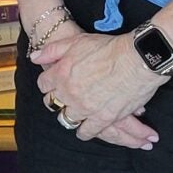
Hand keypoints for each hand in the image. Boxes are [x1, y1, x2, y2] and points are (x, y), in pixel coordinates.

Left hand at [32, 28, 159, 148]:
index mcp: (60, 74)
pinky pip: (87, 131)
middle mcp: (69, 93)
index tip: (54, 85)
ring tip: (76, 112)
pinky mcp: (102, 118)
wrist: (136, 59)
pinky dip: (85, 131)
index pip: (43, 85)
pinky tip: (86, 130)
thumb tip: (35, 58)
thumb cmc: (108, 48)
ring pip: (68, 119)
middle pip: (53, 103)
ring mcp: (85, 107)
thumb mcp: (76, 41)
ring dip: (70, 115)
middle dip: (57, 101)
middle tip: (65, 98)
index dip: (49, 84)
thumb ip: (52, 51)